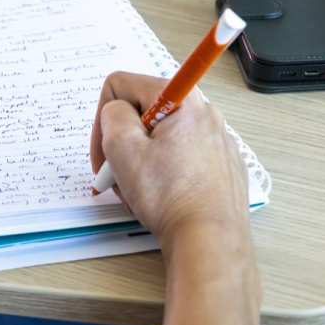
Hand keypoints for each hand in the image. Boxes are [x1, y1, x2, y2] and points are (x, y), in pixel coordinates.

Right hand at [90, 73, 250, 251]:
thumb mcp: (122, 149)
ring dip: (140, 159)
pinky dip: (163, 171)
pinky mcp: (221, 164)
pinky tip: (161, 197)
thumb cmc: (171, 197)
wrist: (210, 239)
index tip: (105, 151)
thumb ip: (113, 115)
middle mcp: (204, 112)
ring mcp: (216, 139)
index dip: (102, 118)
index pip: (121, 85)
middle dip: (122, 141)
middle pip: (142, 111)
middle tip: (117, 172)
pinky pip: (181, 156)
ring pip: (161, 137)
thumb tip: (118, 113)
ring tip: (138, 190)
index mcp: (182, 99)